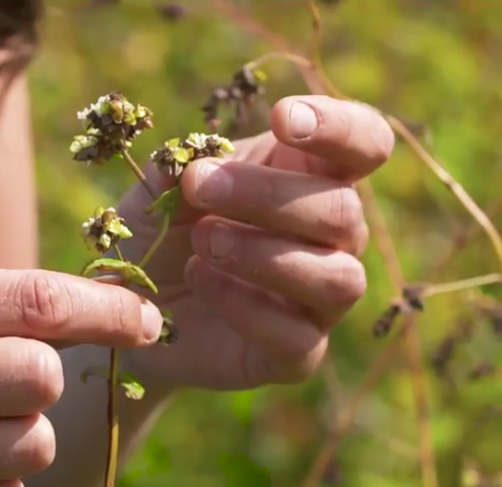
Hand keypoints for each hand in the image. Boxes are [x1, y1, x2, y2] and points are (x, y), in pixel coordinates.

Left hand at [117, 95, 393, 390]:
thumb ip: (185, 163)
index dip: (340, 127)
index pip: (366, 143)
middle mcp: (334, 238)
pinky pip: (295, 335)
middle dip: (267, 194)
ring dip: (264, 253)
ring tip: (203, 241)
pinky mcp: (298, 352)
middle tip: (200, 185)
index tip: (282, 119)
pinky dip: (244, 305)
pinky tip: (200, 279)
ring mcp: (321, 299)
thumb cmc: (164, 230)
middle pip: (344, 210)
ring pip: (337, 277)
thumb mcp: (163, 186)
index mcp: (313, 177)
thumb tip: (196, 159)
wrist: (134, 306)